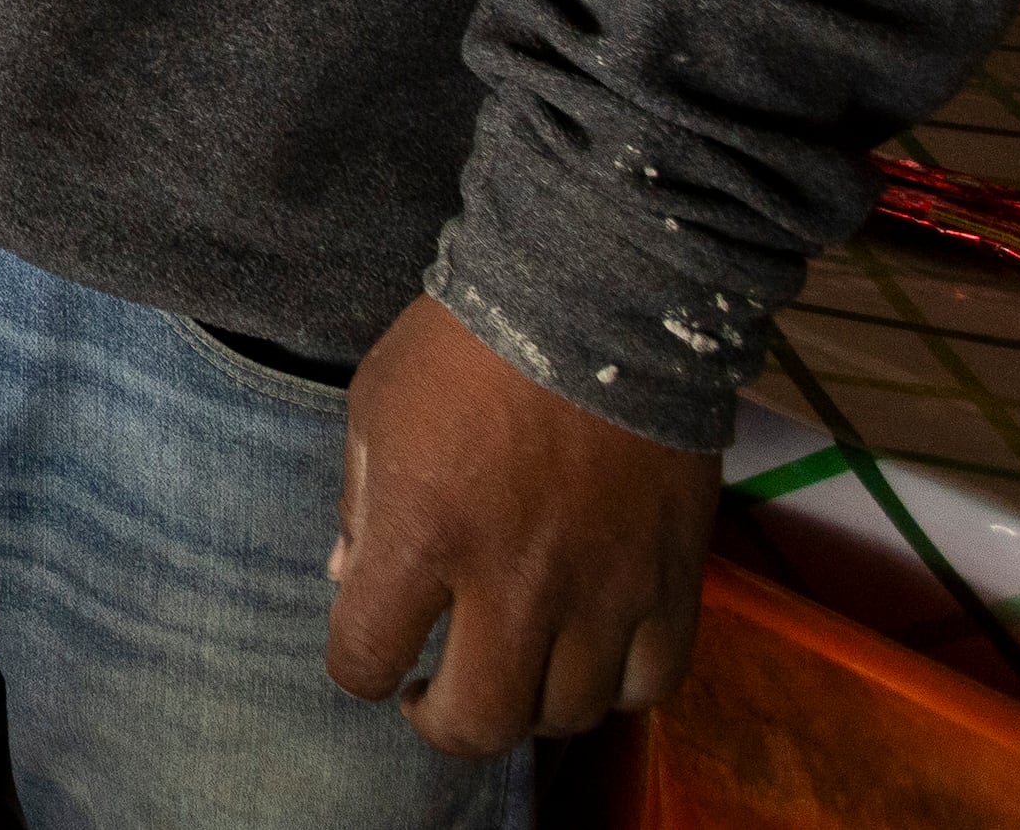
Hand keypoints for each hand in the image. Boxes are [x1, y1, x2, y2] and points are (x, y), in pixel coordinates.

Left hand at [324, 294, 716, 755]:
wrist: (595, 296)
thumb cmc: (464, 344)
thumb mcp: (375, 407)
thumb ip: (360, 502)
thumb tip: (348, 577)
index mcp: (419, 533)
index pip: (365, 658)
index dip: (357, 669)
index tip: (370, 652)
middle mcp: (511, 581)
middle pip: (478, 723)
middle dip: (443, 719)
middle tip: (436, 688)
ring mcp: (600, 588)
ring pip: (566, 714)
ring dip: (529, 702)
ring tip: (514, 664)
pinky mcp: (671, 580)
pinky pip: (649, 683)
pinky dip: (614, 683)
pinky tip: (590, 651)